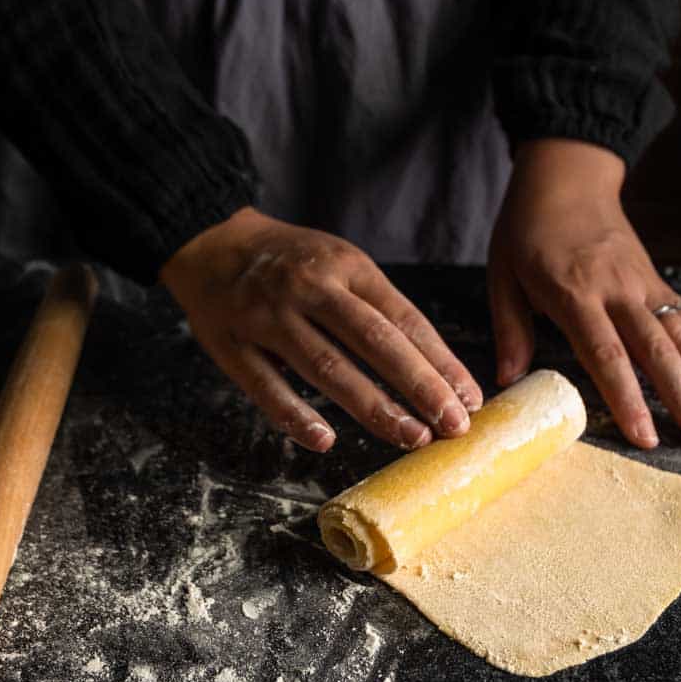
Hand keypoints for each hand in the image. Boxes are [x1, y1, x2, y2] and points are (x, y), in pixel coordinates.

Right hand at [160, 208, 482, 452]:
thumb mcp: (343, 263)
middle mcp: (310, 289)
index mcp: (347, 267)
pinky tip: (325, 441)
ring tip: (411, 437)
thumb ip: (381, 308)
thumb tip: (435, 369)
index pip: (403, 318)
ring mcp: (268, 316)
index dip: (439, 360)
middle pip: (373, 341)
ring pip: (326, 367)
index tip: (468, 398)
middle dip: (419, 386)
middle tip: (452, 425)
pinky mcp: (231, 344)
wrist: (212, 240)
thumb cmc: (294, 262)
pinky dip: (296, 415)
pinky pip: (266, 386)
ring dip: (372, 407)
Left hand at [487, 139, 680, 450]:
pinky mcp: (658, 281)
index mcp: (575, 291)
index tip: (647, 437)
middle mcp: (619, 289)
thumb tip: (508, 381)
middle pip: (658, 351)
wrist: (566, 177)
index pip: (606, 352)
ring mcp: (644, 284)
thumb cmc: (528, 230)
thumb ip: (511, 329)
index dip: (628, 397)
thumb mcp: (503, 275)